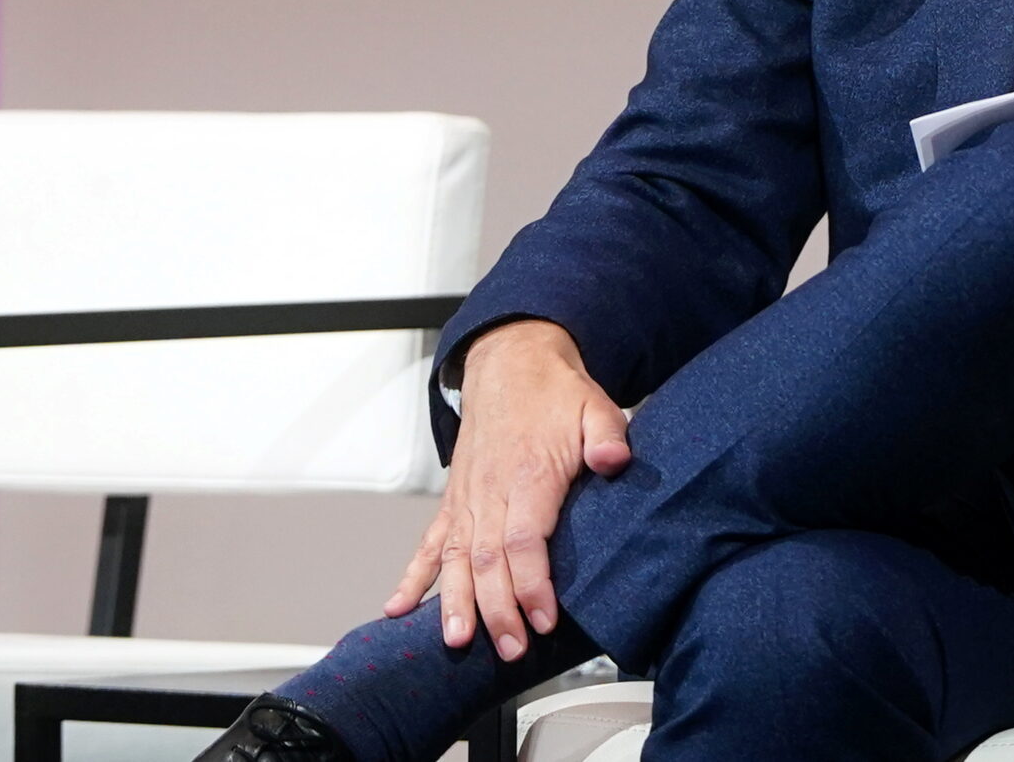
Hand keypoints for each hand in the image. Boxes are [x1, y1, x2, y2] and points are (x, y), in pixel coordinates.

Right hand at [384, 319, 630, 660]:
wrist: (511, 363)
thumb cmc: (554, 393)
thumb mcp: (595, 405)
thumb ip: (607, 435)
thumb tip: (614, 460)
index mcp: (526, 471)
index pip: (523, 538)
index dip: (531, 583)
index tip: (544, 617)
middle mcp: (489, 489)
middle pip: (486, 558)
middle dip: (496, 609)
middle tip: (511, 649)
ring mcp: (467, 497)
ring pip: (454, 557)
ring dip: (455, 602)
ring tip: (457, 641)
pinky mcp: (454, 501)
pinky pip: (429, 543)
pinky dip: (413, 577)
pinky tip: (398, 609)